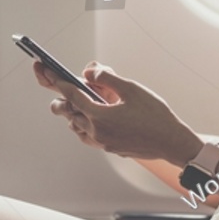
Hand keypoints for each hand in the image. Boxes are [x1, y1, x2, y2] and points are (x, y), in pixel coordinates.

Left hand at [32, 61, 201, 163]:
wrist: (171, 142)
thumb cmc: (156, 116)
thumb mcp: (132, 89)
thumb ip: (107, 78)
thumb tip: (89, 72)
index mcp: (100, 116)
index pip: (72, 95)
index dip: (57, 81)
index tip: (47, 71)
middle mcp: (97, 132)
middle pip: (68, 113)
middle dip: (62, 98)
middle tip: (60, 85)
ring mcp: (102, 143)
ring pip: (76, 126)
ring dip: (74, 113)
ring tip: (80, 101)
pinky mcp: (109, 148)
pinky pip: (87, 137)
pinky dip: (83, 126)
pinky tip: (92, 118)